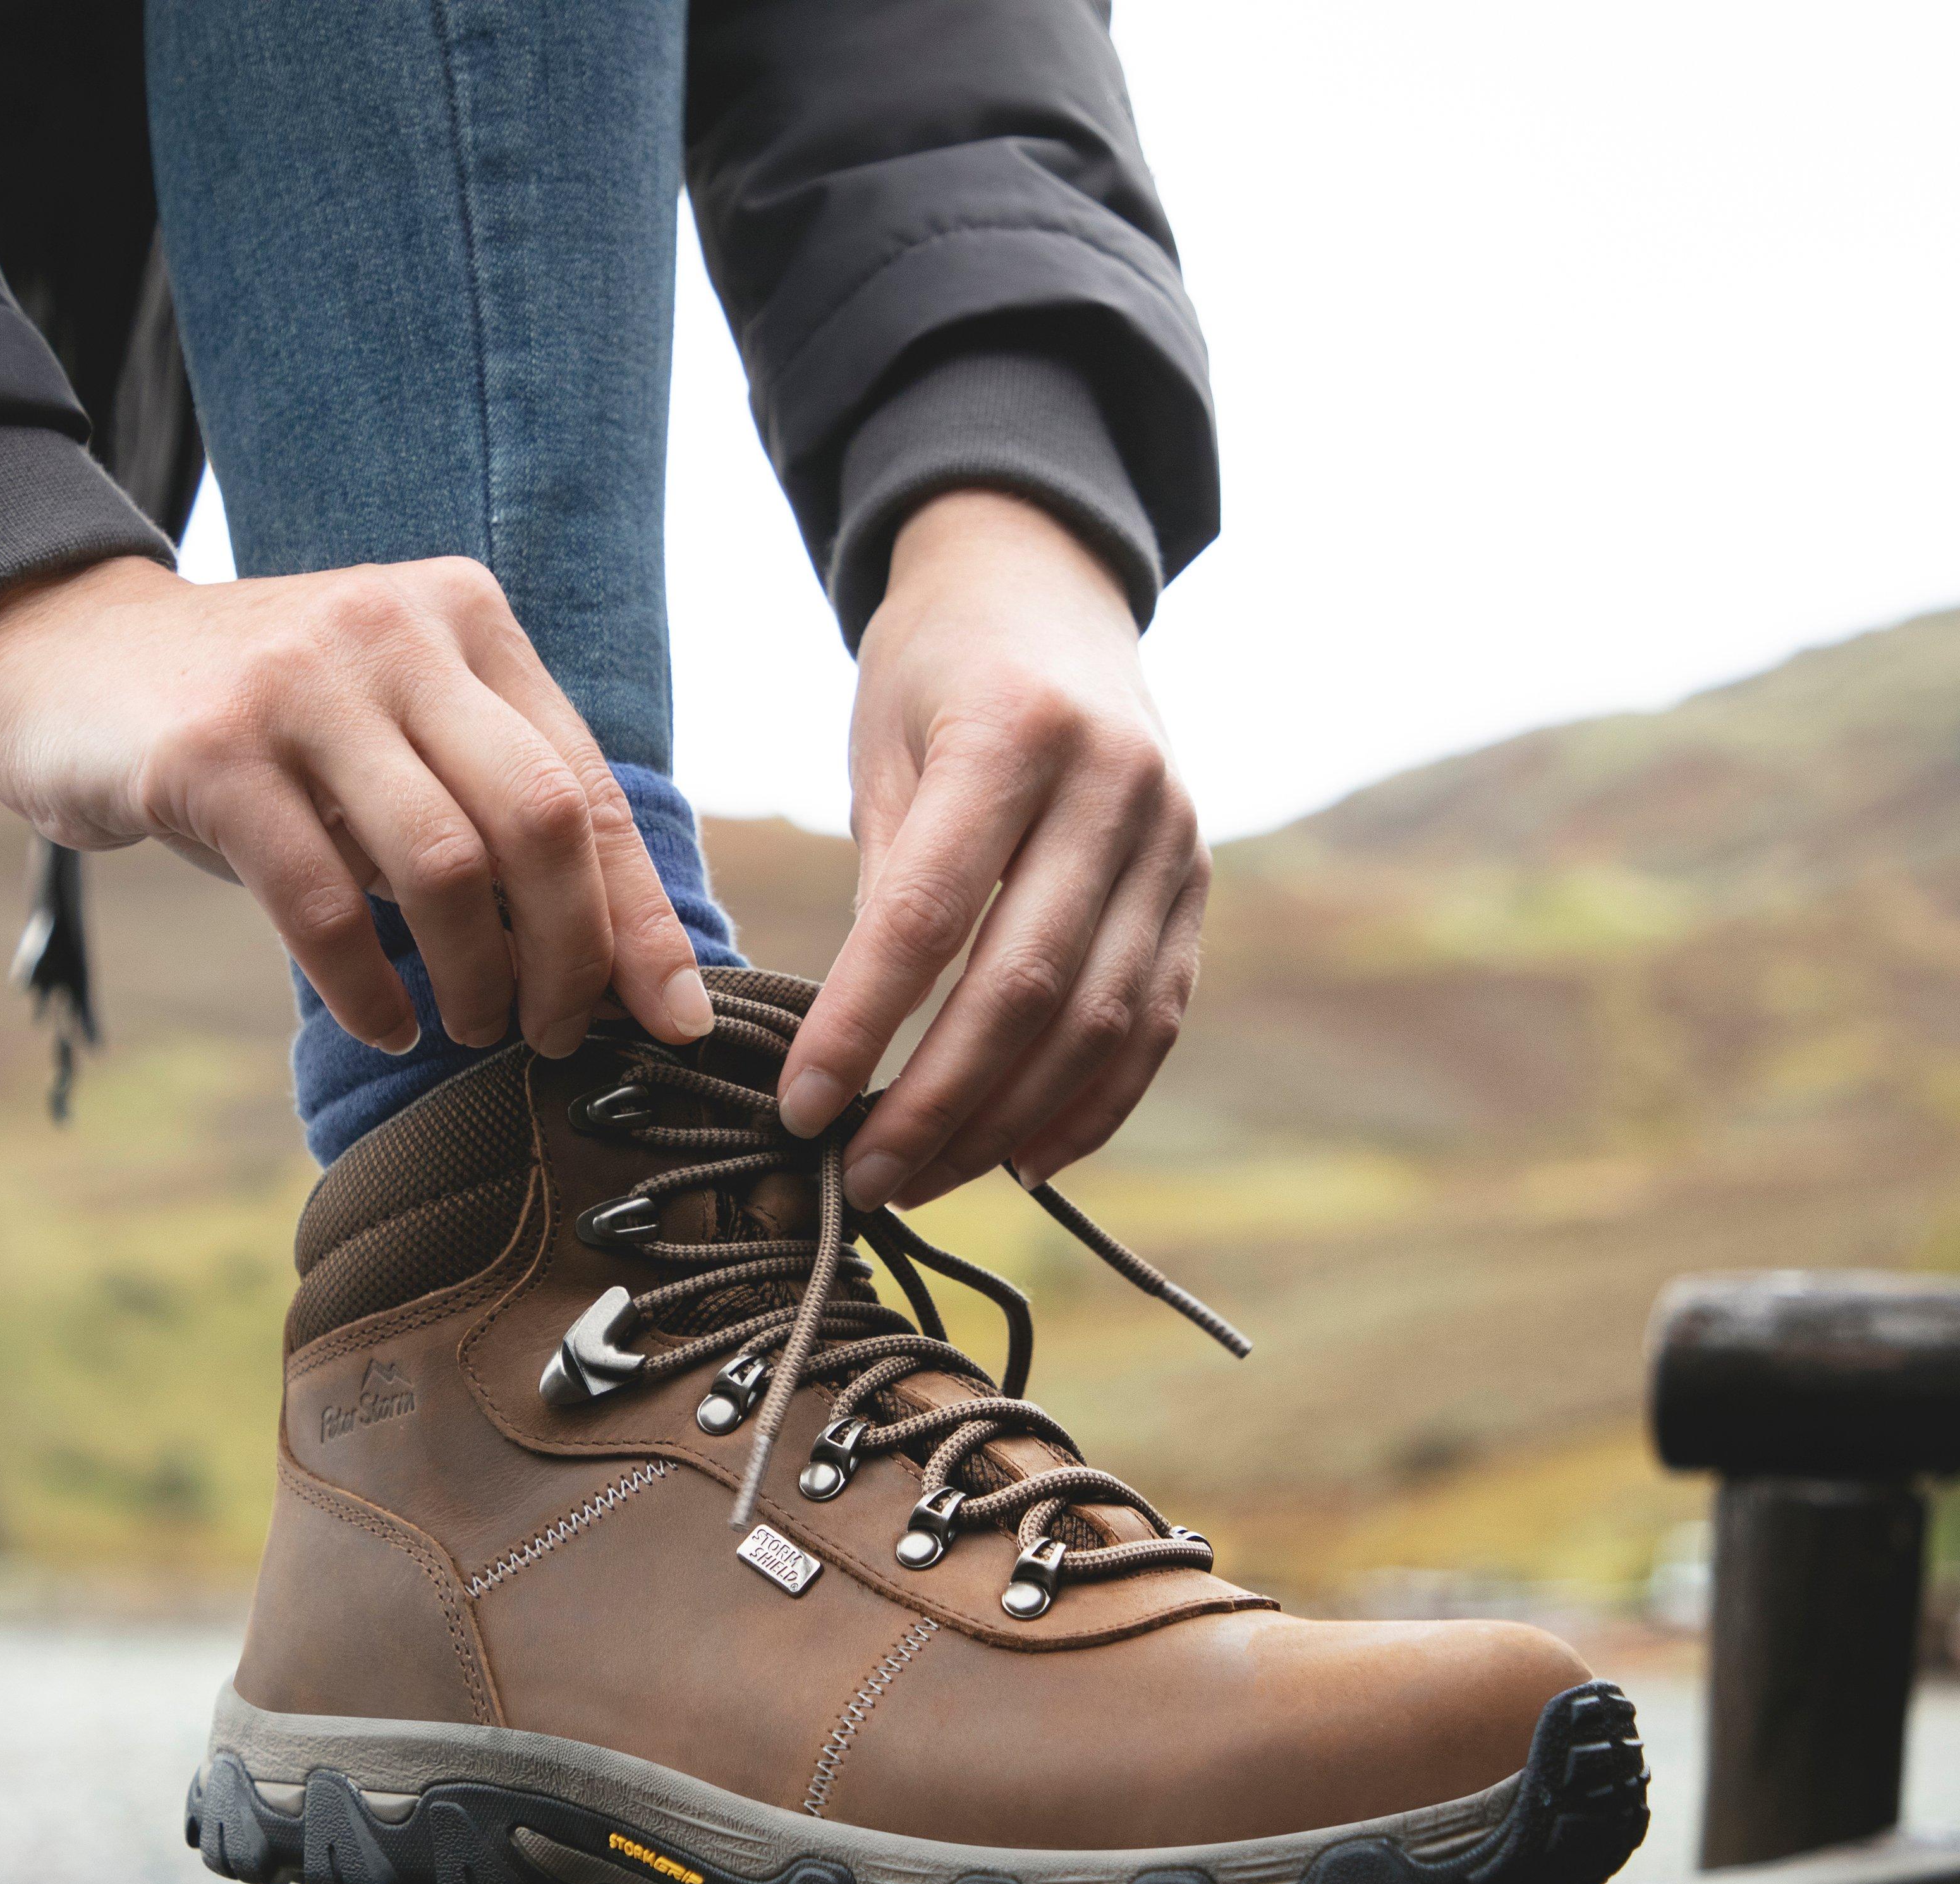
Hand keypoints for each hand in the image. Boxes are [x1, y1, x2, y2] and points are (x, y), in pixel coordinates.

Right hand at [0, 553, 714, 1058]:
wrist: (66, 655)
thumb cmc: (266, 731)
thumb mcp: (394, 735)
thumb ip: (491, 806)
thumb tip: (618, 961)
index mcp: (466, 620)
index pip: (588, 786)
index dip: (637, 916)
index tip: (672, 1021)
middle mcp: (395, 631)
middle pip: (539, 820)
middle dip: (569, 955)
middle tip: (553, 1032)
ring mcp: (300, 684)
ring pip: (444, 865)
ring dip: (474, 978)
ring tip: (467, 1028)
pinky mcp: (210, 751)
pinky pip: (324, 901)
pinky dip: (370, 988)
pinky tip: (385, 1024)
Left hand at [776, 490, 1207, 1206]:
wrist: (1049, 588)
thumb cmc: (934, 674)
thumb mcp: (885, 750)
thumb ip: (886, 884)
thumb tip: (857, 1047)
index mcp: (1015, 734)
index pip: (927, 917)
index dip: (861, 1026)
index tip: (799, 1109)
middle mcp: (1115, 787)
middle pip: (1024, 987)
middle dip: (935, 1104)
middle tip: (858, 1180)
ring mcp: (1175, 840)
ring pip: (1097, 1022)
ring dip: (1005, 1124)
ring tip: (919, 1180)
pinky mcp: (1198, 886)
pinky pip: (1153, 1021)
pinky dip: (1093, 1106)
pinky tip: (1023, 1163)